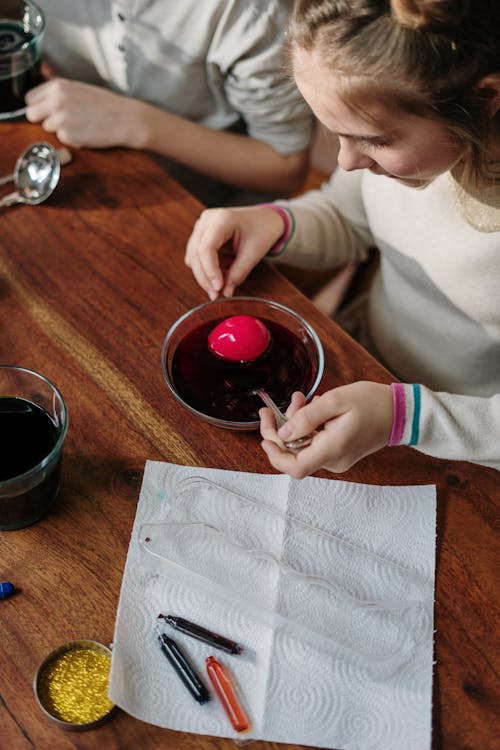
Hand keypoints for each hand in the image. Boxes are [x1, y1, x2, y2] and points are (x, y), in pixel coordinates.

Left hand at [25, 78, 138, 148]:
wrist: (125, 119)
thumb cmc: (105, 104)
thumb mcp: (78, 88)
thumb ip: (57, 92)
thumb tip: (38, 100)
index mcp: (58, 86)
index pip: (30, 98)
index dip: (39, 106)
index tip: (47, 110)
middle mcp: (56, 101)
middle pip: (32, 115)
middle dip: (43, 119)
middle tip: (60, 121)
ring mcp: (61, 120)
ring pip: (47, 128)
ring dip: (59, 129)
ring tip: (79, 125)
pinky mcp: (68, 137)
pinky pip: (61, 139)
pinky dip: (71, 139)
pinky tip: (85, 133)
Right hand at [185, 205, 284, 298]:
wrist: (264, 220)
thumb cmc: (261, 231)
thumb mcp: (254, 254)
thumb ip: (238, 273)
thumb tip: (225, 292)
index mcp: (222, 218)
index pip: (206, 247)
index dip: (210, 270)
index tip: (218, 288)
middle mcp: (207, 220)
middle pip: (196, 253)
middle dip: (205, 277)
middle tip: (216, 295)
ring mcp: (201, 226)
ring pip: (192, 257)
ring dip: (203, 275)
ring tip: (220, 287)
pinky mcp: (200, 235)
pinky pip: (196, 257)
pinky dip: (205, 269)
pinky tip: (219, 275)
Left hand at [259, 382, 392, 476]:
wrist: (400, 412)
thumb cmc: (372, 403)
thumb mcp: (336, 401)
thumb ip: (307, 417)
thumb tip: (284, 433)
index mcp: (332, 449)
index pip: (295, 467)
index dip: (275, 455)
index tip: (265, 437)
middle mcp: (333, 460)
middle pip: (294, 455)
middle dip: (281, 430)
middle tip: (276, 407)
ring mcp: (336, 459)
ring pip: (302, 447)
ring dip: (294, 425)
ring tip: (301, 400)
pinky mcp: (338, 453)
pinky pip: (314, 444)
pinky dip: (307, 428)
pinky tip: (311, 409)